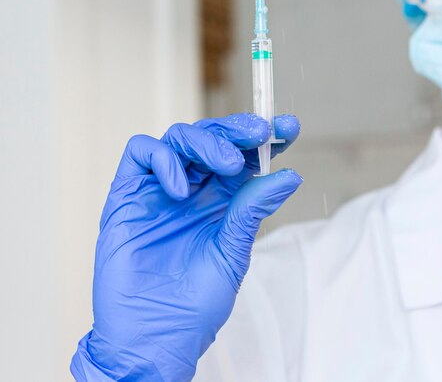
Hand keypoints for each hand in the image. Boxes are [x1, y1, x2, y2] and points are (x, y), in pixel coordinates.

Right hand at [71, 113, 301, 381]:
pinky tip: (181, 187)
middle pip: (213, 138)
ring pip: (180, 137)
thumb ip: (252, 210)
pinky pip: (140, 153)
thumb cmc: (194, 304)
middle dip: (237, 130)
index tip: (289, 127)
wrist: (152, 338)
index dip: (266, 138)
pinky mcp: (128, 193)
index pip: (244, 156)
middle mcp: (192, 187)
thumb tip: (289, 175)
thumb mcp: (232, 252)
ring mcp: (158, 188)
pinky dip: (163, 158)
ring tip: (227, 164)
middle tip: (259, 134)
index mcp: (220, 199)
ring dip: (207, 141)